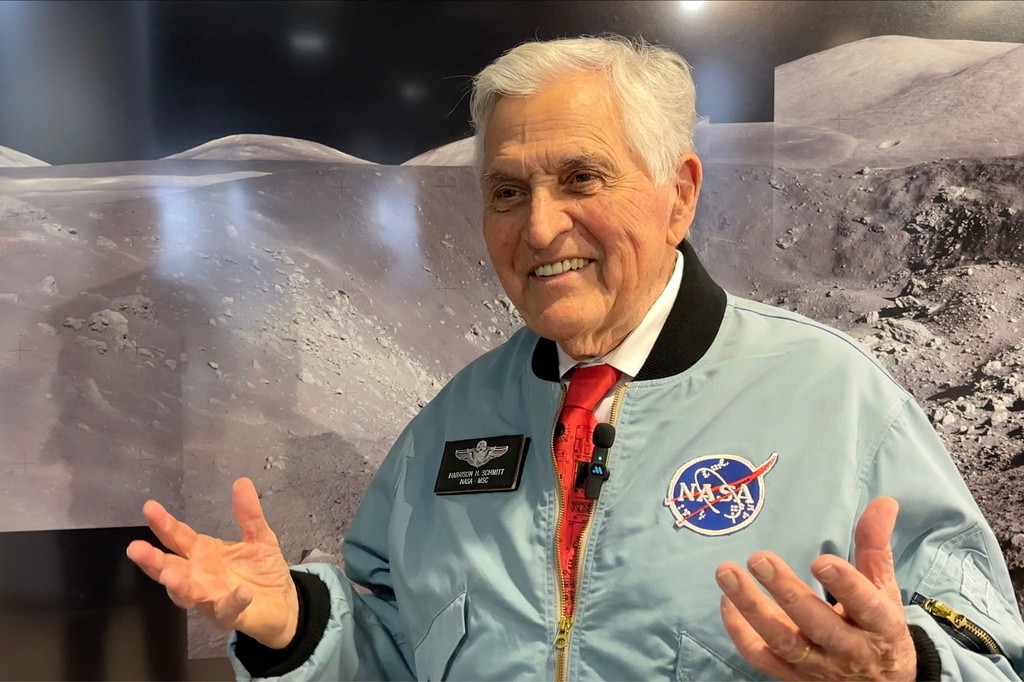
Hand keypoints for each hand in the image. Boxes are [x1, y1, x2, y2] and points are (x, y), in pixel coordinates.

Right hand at [126, 478, 298, 648]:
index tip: (150, 507)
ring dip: (178, 586)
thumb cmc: (261, 569)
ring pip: (187, 595)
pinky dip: (233, 601)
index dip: (164, 524)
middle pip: (170, 568)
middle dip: (153, 560)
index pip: (177, 537)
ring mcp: (211, 598)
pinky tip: (242, 592)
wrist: (282, 602)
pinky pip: (228, 609)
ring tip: (170, 575)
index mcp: (202, 553)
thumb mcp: (258, 536)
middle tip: (135, 548)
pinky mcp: (230, 615)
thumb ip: (249, 514)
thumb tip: (242, 482)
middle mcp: (199, 576)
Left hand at [715, 497, 915, 680]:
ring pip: (783, 641)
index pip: (865, 606)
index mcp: (879, 625)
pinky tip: (726, 602)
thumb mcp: (884, 589)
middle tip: (759, 559)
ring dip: (751, 608)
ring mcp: (818, 666)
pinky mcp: (793, 677)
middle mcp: (848, 649)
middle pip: (816, 623)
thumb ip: (875, 545)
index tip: (821, 561)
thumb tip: (883, 501)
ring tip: (727, 573)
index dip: (845, 585)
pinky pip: (762, 658)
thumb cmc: (878, 627)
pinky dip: (740, 632)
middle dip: (786, 592)